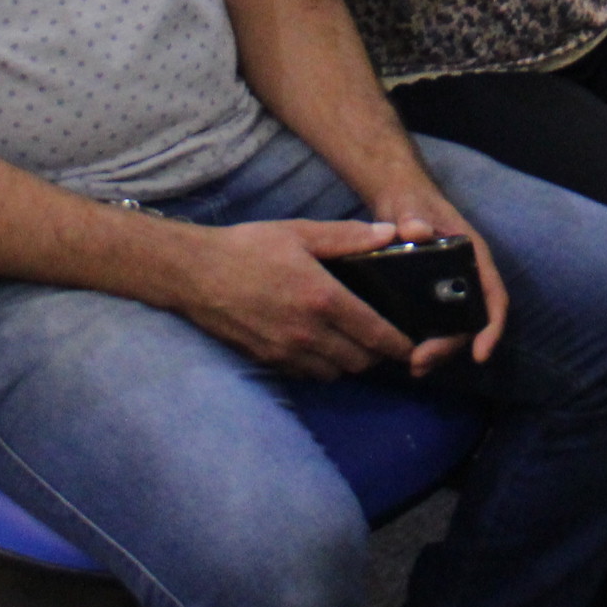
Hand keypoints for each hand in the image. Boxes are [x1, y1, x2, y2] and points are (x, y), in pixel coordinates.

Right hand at [169, 219, 412, 379]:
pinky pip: (305, 374)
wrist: (194, 273)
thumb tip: (389, 234)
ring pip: (333, 373)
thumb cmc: (248, 247)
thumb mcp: (301, 232)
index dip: (397, 344)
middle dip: (375, 354)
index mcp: (322, 298)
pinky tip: (319, 347)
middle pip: (357, 360)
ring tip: (352, 344)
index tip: (412, 347)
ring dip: (347, 363)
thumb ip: (348, 236)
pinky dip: (319, 367)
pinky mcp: (266, 360)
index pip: (373, 332)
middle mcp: (307, 332)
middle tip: (382, 341)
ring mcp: (285, 351)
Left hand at [357, 186, 509, 371]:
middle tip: (419, 363)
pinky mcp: (430, 298)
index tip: (480, 353)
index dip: (492, 326)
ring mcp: (449, 291)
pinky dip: (426, 344)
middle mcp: (467, 278)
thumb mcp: (411, 207)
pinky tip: (406, 357)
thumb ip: (414, 217)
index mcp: (474, 257)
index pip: (493, 296)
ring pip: (453, 329)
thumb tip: (417, 230)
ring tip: (413, 367)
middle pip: (470, 321)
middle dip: (450, 347)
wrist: (398, 202)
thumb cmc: (413, 202)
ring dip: (437, 352)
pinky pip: (436, 326)